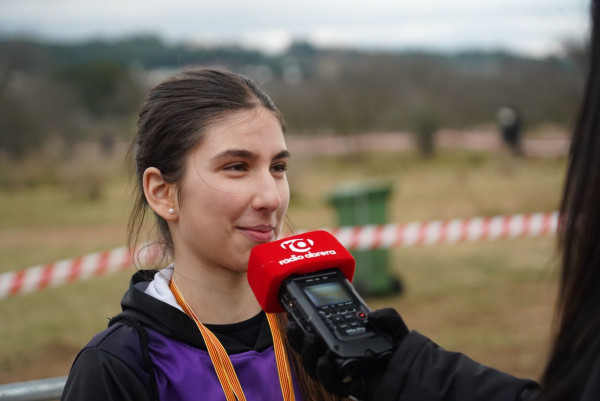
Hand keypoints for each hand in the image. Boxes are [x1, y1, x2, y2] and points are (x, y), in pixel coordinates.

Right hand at [286, 308, 408, 399]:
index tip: (296, 313)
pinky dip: (325, 374)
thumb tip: (370, 315)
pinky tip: (324, 362)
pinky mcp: (351, 387)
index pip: (319, 333)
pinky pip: (332, 384)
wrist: (415, 374)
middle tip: (295, 325)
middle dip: (298, 339)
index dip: (304, 324)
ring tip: (310, 339)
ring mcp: (343, 372)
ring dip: (308, 354)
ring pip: (315, 367)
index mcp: (343, 340)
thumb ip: (387, 316)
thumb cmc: (402, 351)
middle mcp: (339, 356)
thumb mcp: (394, 327)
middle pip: (311, 350)